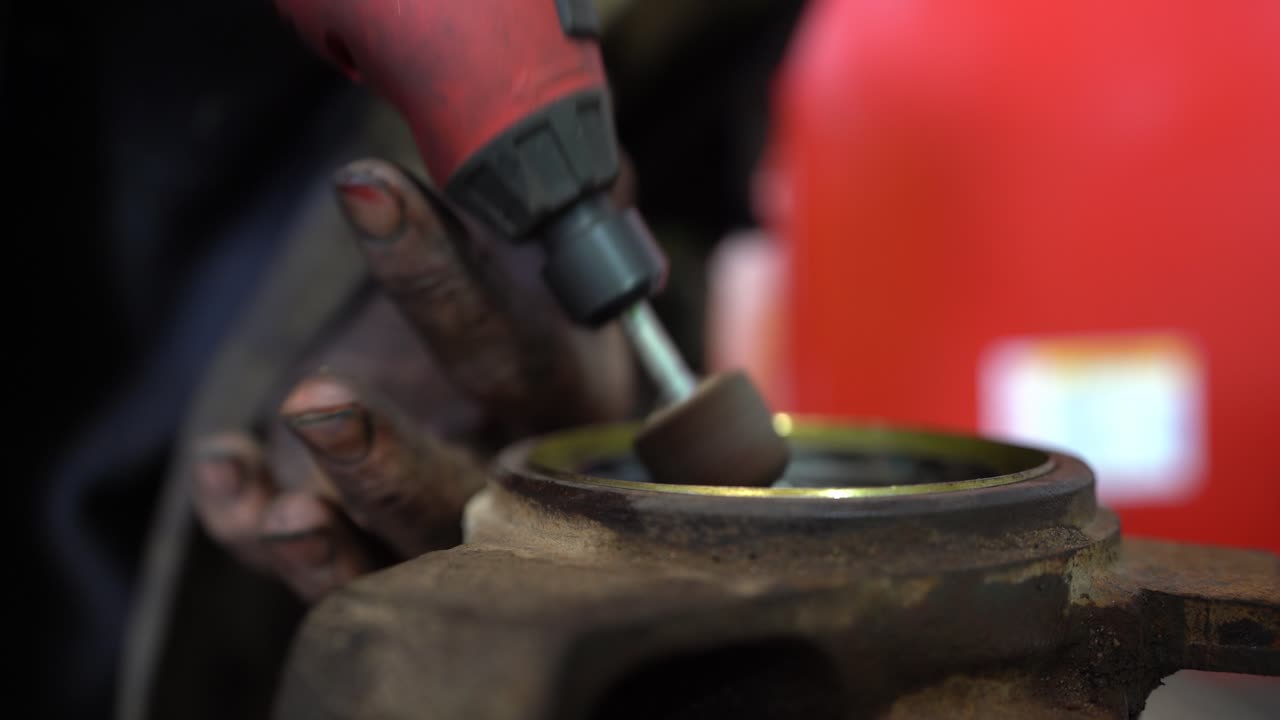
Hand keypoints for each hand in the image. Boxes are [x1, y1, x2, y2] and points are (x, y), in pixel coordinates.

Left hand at [191, 159, 637, 601]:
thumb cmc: (516, 319)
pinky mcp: (363, 550)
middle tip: (316, 403)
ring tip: (281, 515)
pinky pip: (312, 569)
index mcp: (564, 398)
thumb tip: (596, 170)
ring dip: (330, 545)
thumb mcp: (539, 268)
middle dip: (390, 462)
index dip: (441, 276)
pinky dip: (255, 528)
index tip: (367, 189)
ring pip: (391, 566)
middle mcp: (509, 481)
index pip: (509, 348)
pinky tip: (224, 471)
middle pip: (463, 500)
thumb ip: (547, 225)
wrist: (488, 394)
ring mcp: (433, 527)